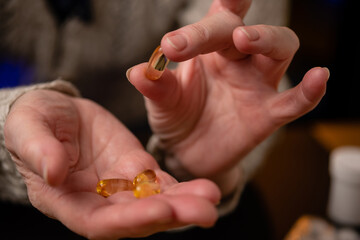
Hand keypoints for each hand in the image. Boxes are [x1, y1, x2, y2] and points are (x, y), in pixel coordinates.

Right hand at [4, 90, 219, 238]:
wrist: (55, 112)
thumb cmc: (34, 121)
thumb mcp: (28, 128)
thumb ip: (38, 150)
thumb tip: (53, 173)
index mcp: (66, 200)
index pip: (99, 221)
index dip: (129, 220)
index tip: (161, 211)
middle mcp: (97, 201)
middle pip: (136, 219)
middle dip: (171, 216)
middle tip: (206, 212)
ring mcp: (120, 186)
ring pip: (155, 202)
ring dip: (185, 202)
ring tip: (212, 196)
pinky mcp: (136, 168)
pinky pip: (160, 182)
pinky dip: (182, 186)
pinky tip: (205, 186)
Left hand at [127, 0, 328, 192]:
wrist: (188, 152)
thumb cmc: (176, 117)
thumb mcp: (162, 101)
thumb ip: (156, 86)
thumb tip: (138, 72)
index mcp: (210, 49)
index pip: (215, 21)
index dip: (202, 21)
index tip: (172, 42)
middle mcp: (238, 60)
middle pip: (244, 30)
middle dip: (222, 29)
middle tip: (188, 43)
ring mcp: (257, 85)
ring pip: (279, 49)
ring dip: (266, 39)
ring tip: (244, 38)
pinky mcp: (267, 115)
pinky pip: (294, 102)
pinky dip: (308, 91)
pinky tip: (319, 77)